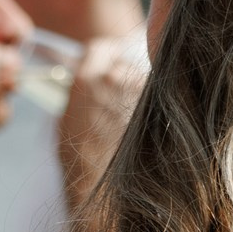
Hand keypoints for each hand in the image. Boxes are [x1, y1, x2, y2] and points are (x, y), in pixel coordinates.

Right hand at [57, 36, 147, 212]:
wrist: (106, 185)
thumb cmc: (80, 158)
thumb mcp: (66, 118)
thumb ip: (80, 91)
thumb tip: (90, 83)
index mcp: (89, 77)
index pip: (101, 46)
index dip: (102, 56)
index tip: (103, 64)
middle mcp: (119, 76)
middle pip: (124, 60)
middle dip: (121, 73)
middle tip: (118, 94)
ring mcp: (146, 89)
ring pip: (145, 77)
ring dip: (140, 89)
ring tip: (132, 115)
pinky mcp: (166, 105)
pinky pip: (160, 94)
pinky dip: (156, 103)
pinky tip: (148, 124)